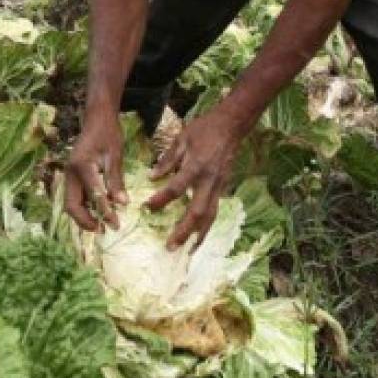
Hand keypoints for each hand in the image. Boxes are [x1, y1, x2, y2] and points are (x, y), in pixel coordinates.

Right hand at [65, 112, 127, 230]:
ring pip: (70, 203)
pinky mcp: (72, 176)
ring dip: (83, 217)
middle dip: (85, 221)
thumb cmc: (108, 133)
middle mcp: (70, 172)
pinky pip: (74, 197)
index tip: (116, 225)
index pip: (93, 195)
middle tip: (102, 230)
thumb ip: (116, 180)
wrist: (96, 119)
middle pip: (71, 205)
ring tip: (100, 226)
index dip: (104, 212)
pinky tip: (97, 213)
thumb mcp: (115, 155)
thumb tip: (122, 204)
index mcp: (82, 166)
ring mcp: (68, 175)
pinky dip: (84, 208)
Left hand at [145, 109, 245, 249]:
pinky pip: (215, 211)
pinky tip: (199, 236)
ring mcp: (219, 186)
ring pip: (210, 216)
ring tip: (187, 251)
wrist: (231, 127)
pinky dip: (207, 226)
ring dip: (198, 235)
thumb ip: (167, 160)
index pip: (176, 188)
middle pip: (197, 212)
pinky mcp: (224, 188)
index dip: (161, 200)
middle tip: (170, 246)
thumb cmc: (204, 130)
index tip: (147, 207)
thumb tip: (152, 177)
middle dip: (184, 231)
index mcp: (195, 166)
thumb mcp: (182, 139)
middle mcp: (209, 181)